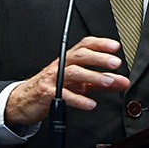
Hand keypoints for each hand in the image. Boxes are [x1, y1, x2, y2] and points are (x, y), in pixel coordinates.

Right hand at [5, 36, 130, 125]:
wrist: (25, 99)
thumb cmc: (53, 87)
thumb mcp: (79, 83)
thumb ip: (101, 82)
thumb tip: (122, 82)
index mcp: (70, 59)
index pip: (85, 45)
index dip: (100, 43)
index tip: (116, 47)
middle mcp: (62, 65)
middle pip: (81, 56)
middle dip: (99, 58)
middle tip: (116, 63)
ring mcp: (54, 78)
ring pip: (74, 72)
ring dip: (93, 76)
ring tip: (109, 82)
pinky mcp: (47, 93)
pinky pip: (64, 95)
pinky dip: (78, 99)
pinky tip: (90, 103)